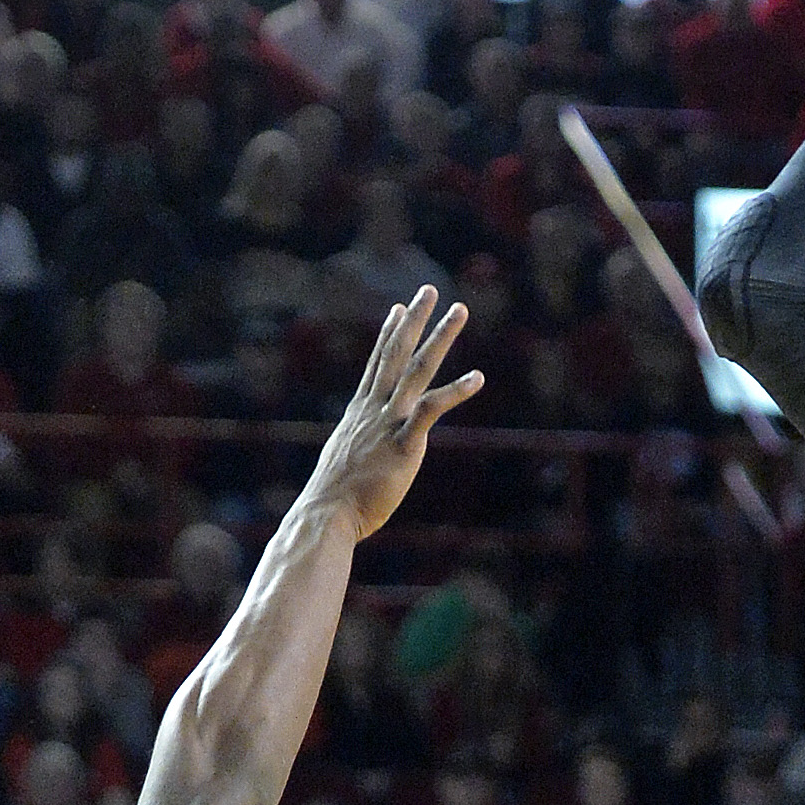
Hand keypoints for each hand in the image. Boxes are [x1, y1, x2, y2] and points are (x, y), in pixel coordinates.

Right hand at [309, 287, 482, 540]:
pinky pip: (432, 409)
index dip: (389, 333)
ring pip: (417, 369)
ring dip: (440, 337)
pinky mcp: (404, 443)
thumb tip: (358, 460)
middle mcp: (374, 409)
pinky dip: (456, 391)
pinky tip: (478, 376)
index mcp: (360, 413)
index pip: (377, 363)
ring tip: (460, 310)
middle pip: (396, 353)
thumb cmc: (334, 502)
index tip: (399, 308)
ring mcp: (388, 422)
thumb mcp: (345, 466)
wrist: (326, 515)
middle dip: (415, 319)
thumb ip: (358, 453)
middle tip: (429, 290)